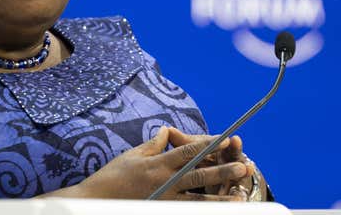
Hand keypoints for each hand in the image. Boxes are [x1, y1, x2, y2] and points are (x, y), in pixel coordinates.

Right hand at [74, 127, 250, 199]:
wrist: (96, 200)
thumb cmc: (113, 175)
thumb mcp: (132, 154)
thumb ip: (154, 144)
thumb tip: (168, 132)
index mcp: (157, 163)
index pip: (188, 151)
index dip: (209, 145)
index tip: (226, 139)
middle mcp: (164, 181)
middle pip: (199, 174)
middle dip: (222, 170)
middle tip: (243, 166)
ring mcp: (164, 199)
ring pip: (198, 199)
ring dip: (220, 197)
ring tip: (240, 195)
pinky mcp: (161, 210)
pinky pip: (187, 211)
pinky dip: (202, 210)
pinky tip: (216, 211)